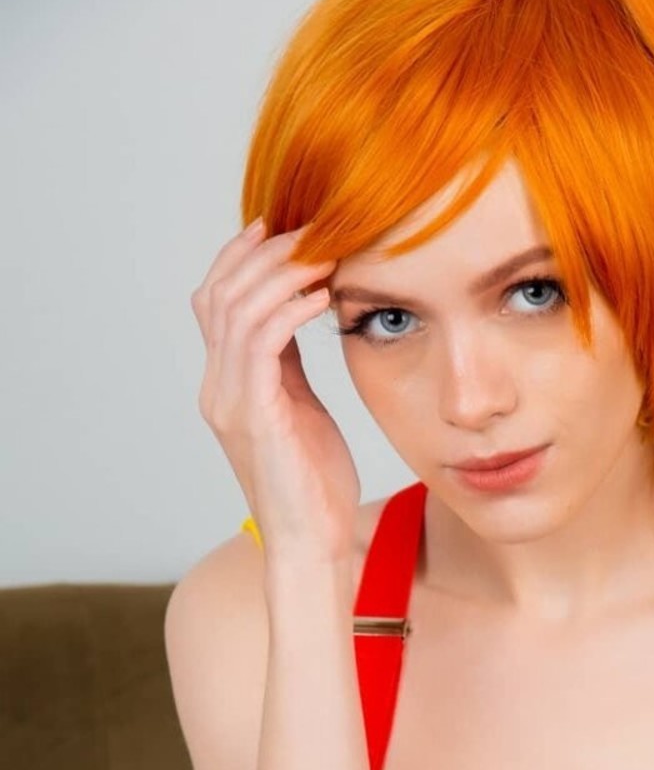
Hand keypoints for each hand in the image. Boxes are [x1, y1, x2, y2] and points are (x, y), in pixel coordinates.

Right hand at [191, 219, 362, 566]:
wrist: (311, 542)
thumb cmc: (314, 482)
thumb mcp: (300, 408)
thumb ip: (288, 365)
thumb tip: (299, 314)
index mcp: (226, 385)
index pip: (216, 302)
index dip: (242, 258)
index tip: (281, 227)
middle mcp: (218, 388)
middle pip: (220, 294)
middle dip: (262, 254)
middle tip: (309, 230)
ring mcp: (230, 401)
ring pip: (237, 310)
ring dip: (280, 274)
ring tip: (322, 256)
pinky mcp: (254, 416)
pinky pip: (261, 342)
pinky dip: (290, 310)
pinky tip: (322, 297)